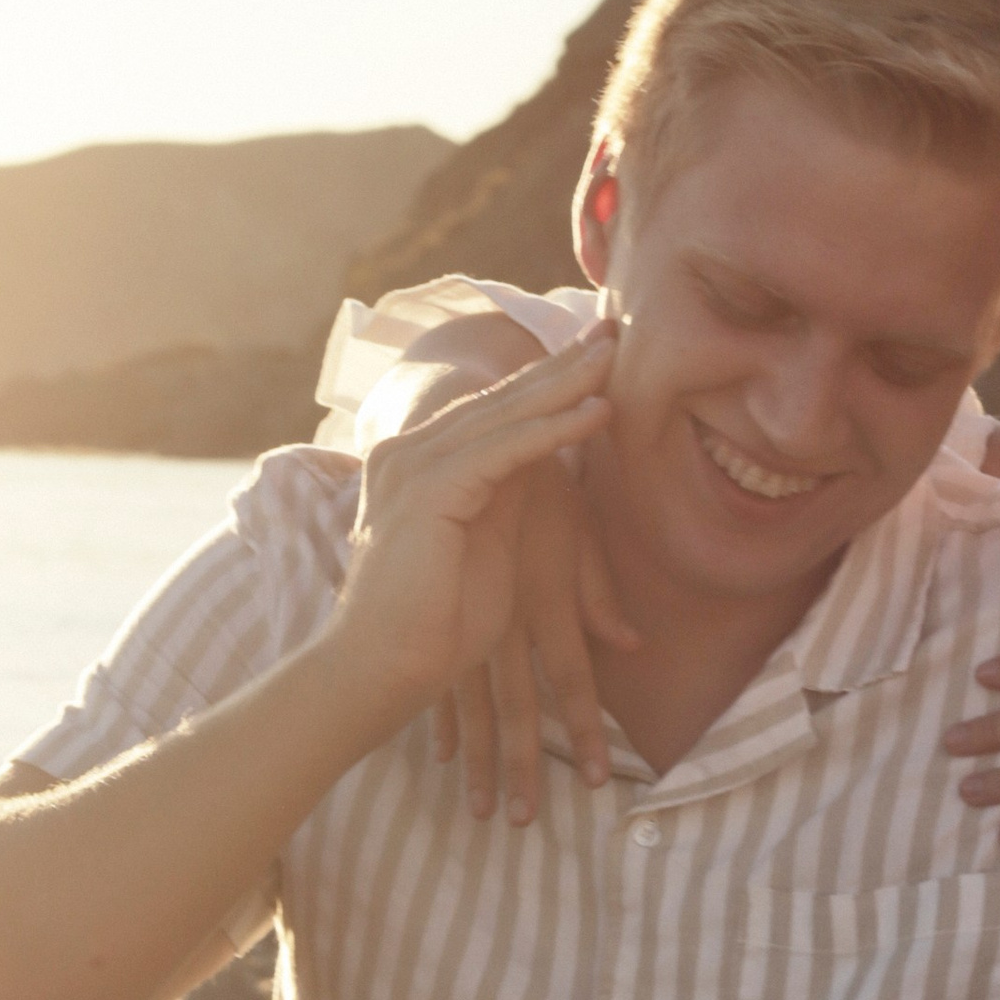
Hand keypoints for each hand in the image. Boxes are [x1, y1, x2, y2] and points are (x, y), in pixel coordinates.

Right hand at [332, 325, 616, 721]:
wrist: (385, 669)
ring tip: (614, 358)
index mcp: (418, 463)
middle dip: (560, 365)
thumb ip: (508, 495)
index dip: (547, 381)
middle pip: (499, 400)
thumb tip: (545, 458)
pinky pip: (505, 450)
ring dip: (565, 386)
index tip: (597, 355)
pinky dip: (554, 431)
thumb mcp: (487, 543)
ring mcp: (413, 466)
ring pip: (504, 415)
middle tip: (611, 330)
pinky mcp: (430, 490)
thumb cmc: (436, 625)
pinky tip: (596, 413)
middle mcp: (408, 453)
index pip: (492, 411)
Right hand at [434, 459, 640, 822]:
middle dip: (524, 768)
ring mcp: (466, 618)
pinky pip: (440, 674)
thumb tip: (632, 647)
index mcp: (547, 603)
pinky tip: (441, 758)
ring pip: (476, 706)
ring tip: (485, 813)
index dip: (589, 731)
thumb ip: (597, 594)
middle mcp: (507, 620)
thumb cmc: (540, 487)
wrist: (472, 444)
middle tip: (522, 823)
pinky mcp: (435, 616)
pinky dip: (444, 720)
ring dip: (480, 761)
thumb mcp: (573, 535)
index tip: (597, 781)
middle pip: (520, 709)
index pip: (574, 681)